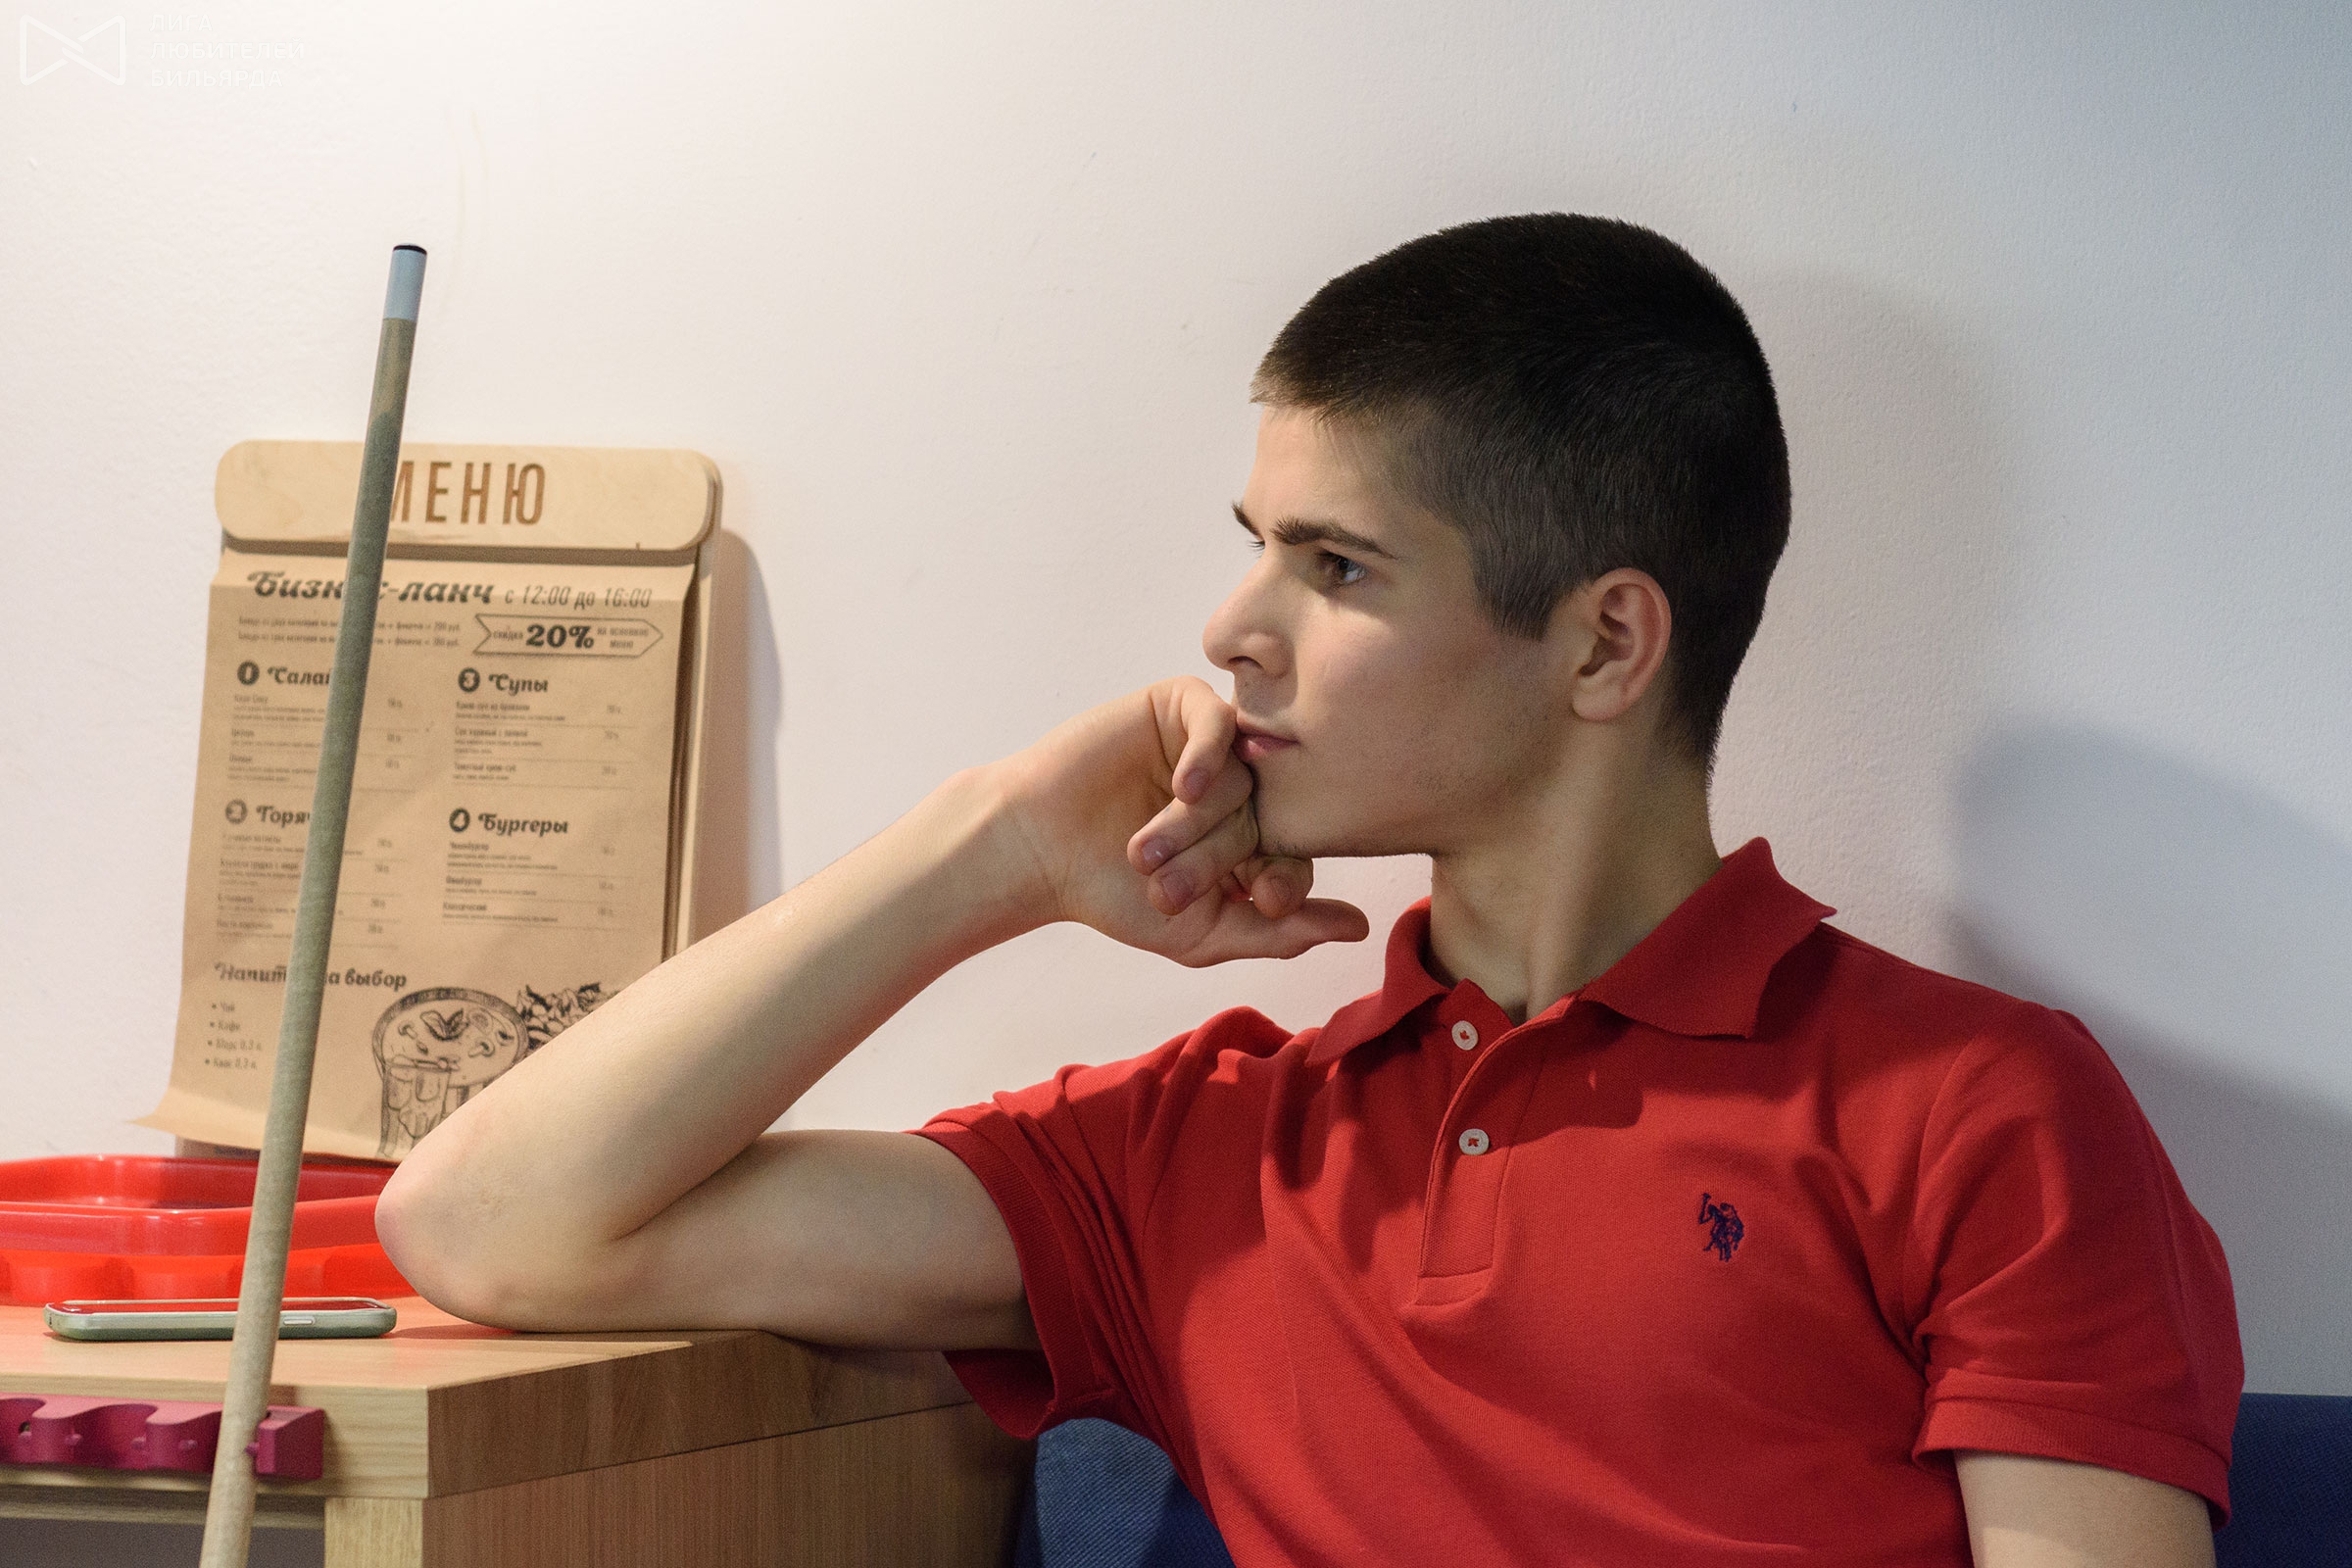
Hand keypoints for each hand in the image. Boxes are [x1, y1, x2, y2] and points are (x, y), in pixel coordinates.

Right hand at [988, 676, 1368, 965]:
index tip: (1259, 902)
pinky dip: (1209, 755)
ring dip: (1198, 820)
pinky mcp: (1179, 707)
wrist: (1037, 851)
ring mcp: (1213, 746)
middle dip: (1221, 858)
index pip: (1300, 855)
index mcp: (1253, 841)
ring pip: (1244, 775)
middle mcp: (1241, 790)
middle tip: (1167, 887)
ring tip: (1144, 850)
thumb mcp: (1204, 932)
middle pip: (1271, 817)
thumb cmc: (1114, 895)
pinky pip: (1220, 720)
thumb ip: (1281, 933)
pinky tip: (1182, 787)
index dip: (1285, 881)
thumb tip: (1360, 928)